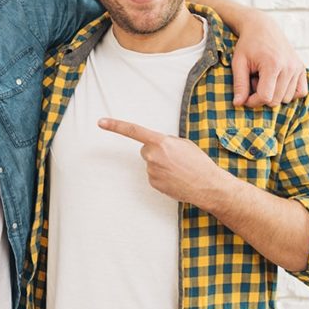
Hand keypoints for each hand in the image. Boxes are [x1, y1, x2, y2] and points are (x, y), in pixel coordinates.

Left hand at [98, 117, 222, 206]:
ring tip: (179, 170)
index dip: (116, 125)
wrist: (208, 185)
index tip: (101, 122)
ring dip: (161, 165)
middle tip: (175, 158)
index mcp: (160, 142)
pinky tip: (176, 178)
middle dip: (157, 152)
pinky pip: (154, 175)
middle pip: (146, 149)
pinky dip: (163, 176)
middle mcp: (152, 156)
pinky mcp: (153, 183)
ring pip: (151, 164)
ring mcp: (152, 171)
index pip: (133, 131)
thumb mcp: (184, 144)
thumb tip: (156, 145)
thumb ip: (166, 141)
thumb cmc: (198, 163)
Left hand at [231, 11, 306, 107]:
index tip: (244, 97)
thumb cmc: (248, 45)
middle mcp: (289, 67)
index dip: (252, 102)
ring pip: (287, 99)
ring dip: (274, 94)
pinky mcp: (302, 68)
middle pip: (276, 100)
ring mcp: (297, 68)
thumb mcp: (238, 63)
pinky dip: (289, 93)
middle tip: (254, 81)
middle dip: (262, 97)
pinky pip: (300, 92)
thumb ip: (239, 84)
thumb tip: (238, 104)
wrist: (262, 27)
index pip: (265, 97)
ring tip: (265, 79)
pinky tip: (277, 83)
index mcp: (272, 65)